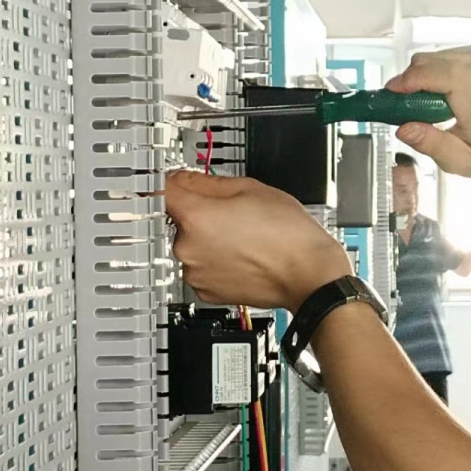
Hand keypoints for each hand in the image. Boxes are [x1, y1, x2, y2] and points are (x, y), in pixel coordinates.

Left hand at [164, 171, 352, 311]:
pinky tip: (243, 256)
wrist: (308, 276)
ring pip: (192, 245)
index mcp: (196, 217)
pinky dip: (216, 262)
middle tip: (234, 213)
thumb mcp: (252, 188)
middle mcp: (187, 248)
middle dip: (201, 213)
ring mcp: (196, 273)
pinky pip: (202, 268)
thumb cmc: (289, 235)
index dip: (171, 181)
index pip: (161, 191)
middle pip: (180, 220)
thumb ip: (208, 181)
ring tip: (244, 238)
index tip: (177, 181)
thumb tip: (185, 179)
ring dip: (209, 239)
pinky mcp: (206, 292)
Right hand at [385, 46, 470, 182]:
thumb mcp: (462, 161)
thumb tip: (403, 129)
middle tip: (410, 109)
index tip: (389, 98)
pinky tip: (448, 95)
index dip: (403, 83)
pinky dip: (440, 72)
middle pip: (425, 61)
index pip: (427, 73)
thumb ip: (431, 144)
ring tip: (434, 106)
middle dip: (411, 82)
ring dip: (425, 78)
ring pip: (434, 57)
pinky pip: (447, 56)